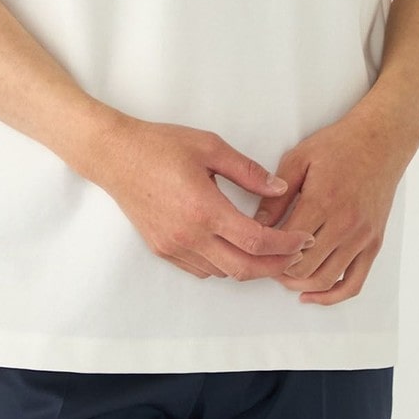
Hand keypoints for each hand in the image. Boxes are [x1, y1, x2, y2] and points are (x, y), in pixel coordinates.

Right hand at [89, 115, 318, 281]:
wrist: (115, 156)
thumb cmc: (161, 145)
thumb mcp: (209, 146)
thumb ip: (247, 171)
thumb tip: (279, 188)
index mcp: (204, 209)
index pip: (255, 241)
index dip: (285, 245)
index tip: (302, 238)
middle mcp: (189, 235)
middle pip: (243, 269)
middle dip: (274, 266)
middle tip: (294, 254)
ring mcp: (174, 247)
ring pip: (222, 272)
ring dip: (249, 266)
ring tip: (267, 249)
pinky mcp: (162, 250)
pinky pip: (201, 269)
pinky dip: (223, 264)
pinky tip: (232, 246)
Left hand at [250, 112, 416, 304]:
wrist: (381, 141)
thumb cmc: (338, 145)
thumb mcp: (299, 159)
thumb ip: (276, 195)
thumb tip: (257, 224)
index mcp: (322, 201)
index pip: (287, 244)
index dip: (267, 252)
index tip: (255, 248)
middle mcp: (345, 224)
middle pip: (304, 268)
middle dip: (279, 271)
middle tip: (264, 263)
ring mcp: (362, 237)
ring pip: (326, 280)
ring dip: (300, 285)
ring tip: (283, 276)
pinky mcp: (374, 244)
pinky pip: (354, 283)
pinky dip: (332, 296)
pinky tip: (312, 294)